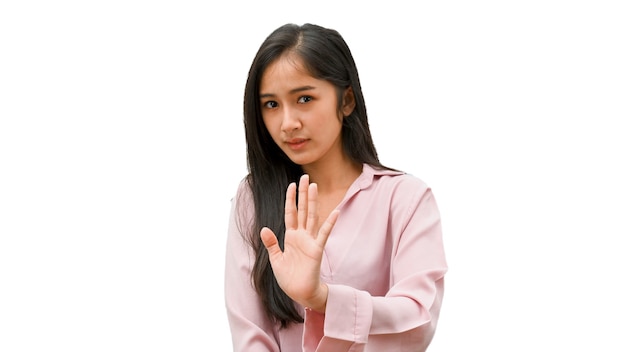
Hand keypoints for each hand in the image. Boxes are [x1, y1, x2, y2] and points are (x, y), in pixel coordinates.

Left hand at [260, 174, 338, 311]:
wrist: (300, 292)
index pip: (291, 213)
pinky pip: (324, 234)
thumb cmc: (289, 277)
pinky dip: (329, 223)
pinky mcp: (317, 250)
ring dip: (312, 201)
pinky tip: (334, 211)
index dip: (290, 199)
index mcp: (291, 237)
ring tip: (313, 186)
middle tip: (304, 176)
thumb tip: (264, 228)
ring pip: (312, 216)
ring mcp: (310, 241)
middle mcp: (301, 236)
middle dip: (302, 194)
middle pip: (303, 210)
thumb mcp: (275, 259)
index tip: (291, 185)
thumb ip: (271, 243)